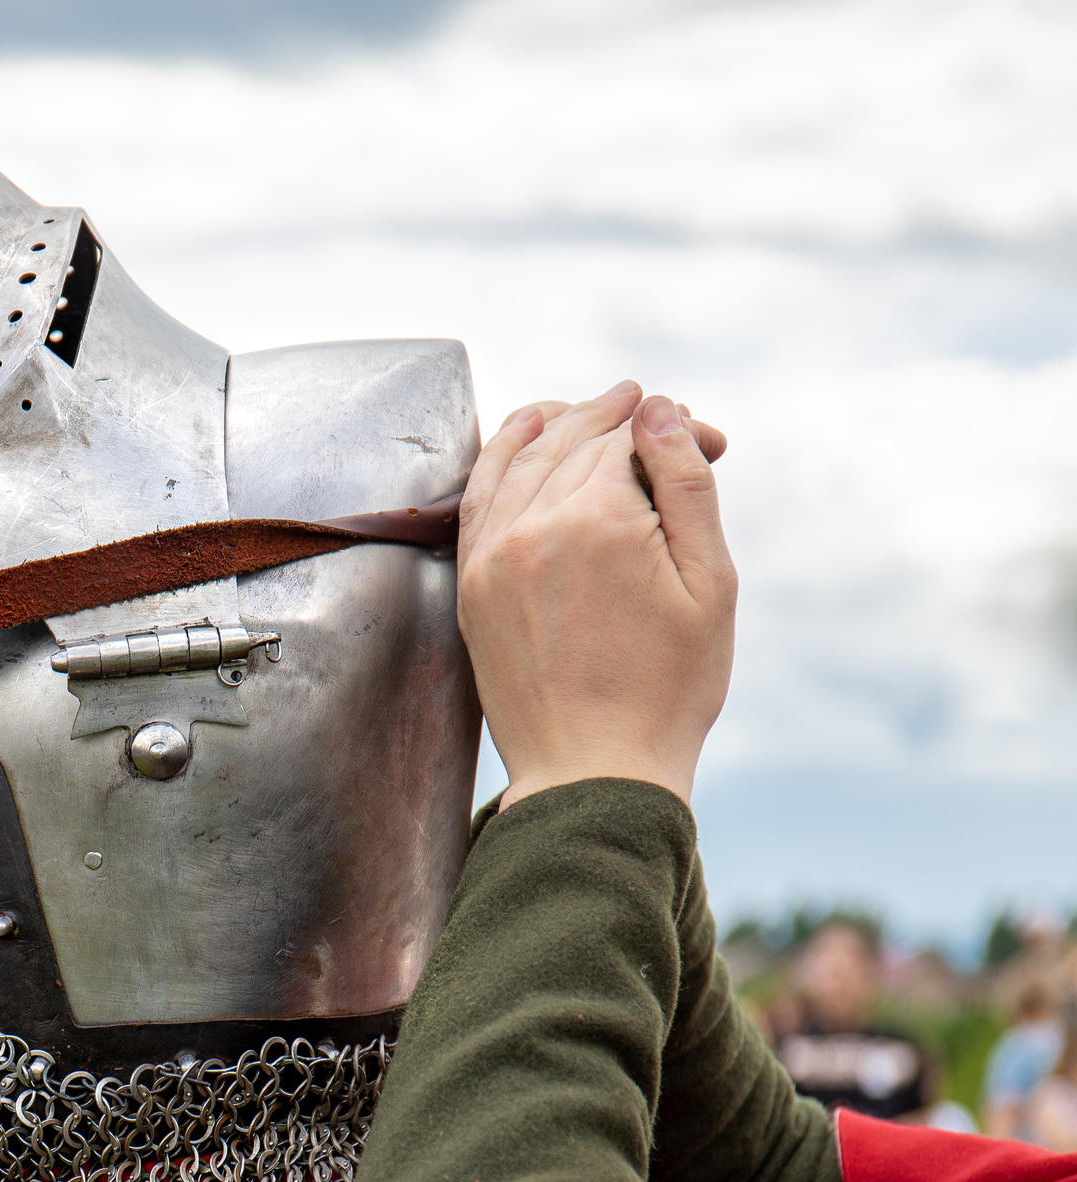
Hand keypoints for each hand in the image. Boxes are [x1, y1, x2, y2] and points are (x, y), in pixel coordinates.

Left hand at [457, 382, 735, 808]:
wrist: (593, 771)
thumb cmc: (669, 687)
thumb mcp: (708, 582)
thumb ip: (685, 484)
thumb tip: (661, 410)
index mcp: (599, 521)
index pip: (631, 439)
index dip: (676, 431)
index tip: (711, 443)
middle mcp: (533, 527)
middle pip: (577, 442)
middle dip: (625, 423)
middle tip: (663, 419)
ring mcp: (491, 555)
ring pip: (522, 458)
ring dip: (559, 424)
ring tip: (593, 408)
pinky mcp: (470, 583)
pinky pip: (479, 495)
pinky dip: (502, 457)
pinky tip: (524, 438)